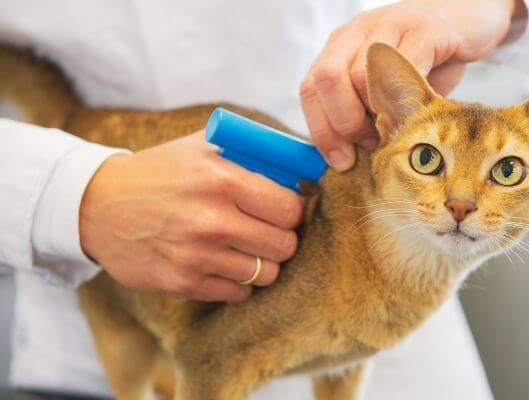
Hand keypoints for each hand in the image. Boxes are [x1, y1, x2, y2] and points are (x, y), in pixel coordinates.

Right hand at [79, 131, 302, 301]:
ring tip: (245, 248)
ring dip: (262, 262)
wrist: (98, 206)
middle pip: (284, 245)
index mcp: (222, 180)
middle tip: (268, 231)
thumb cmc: (161, 172)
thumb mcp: (203, 146)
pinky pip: (238, 293)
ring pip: (266, 274)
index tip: (283, 210)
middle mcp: (212, 220)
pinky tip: (224, 263)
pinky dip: (238, 281)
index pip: (290, 209)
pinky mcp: (182, 284)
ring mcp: (196, 256)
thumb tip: (302, 164)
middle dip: (282, 238)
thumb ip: (253, 151)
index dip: (292, 210)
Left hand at [301, 0, 524, 170]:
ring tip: (395, 131)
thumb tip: (349, 158)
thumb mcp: (389, 87)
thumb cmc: (428, 59)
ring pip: (360, 76)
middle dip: (344, 124)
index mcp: (341, 47)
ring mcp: (389, 27)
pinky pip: (404, 68)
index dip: (322, 131)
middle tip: (370, 143)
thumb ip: (366, 113)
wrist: (472, 19)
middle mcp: (357, 32)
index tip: (342, 162)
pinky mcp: (425, 30)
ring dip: (375, 116)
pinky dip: (407, 100)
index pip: (310, 89)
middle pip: (326, 80)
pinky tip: (418, 113)